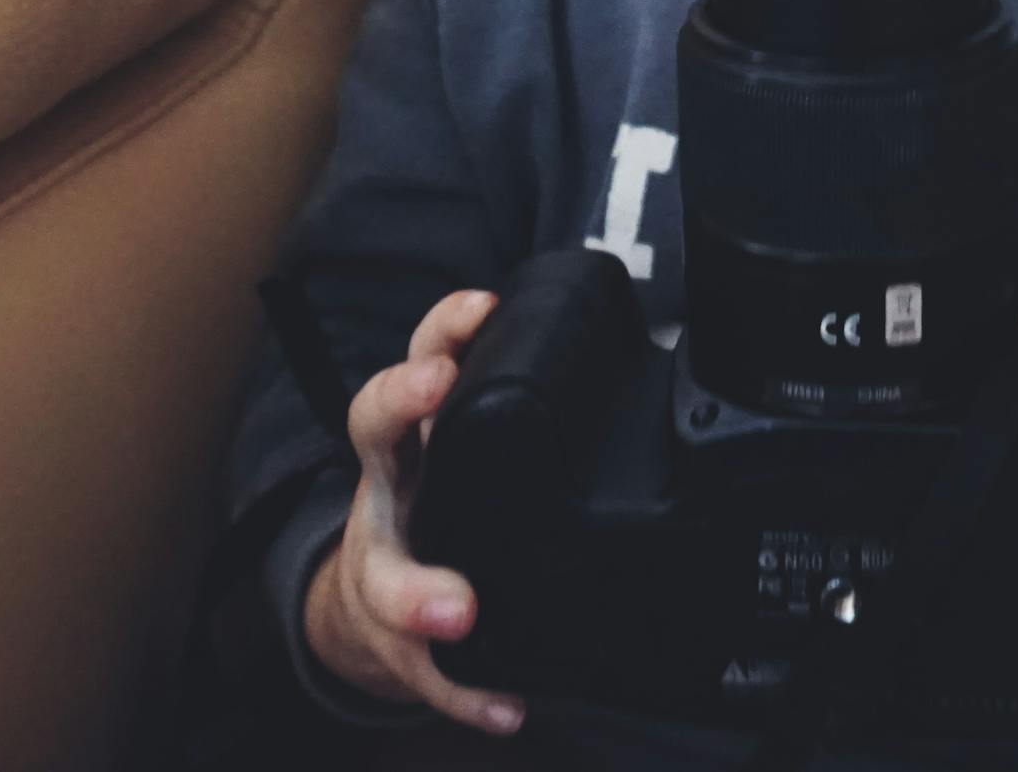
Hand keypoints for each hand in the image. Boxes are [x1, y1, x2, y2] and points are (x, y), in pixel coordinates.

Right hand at [300, 288, 525, 735]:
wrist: (371, 599)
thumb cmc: (438, 505)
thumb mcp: (464, 453)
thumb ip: (524, 411)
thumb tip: (646, 365)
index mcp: (416, 435)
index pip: (418, 356)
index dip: (441, 330)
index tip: (482, 309)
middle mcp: (393, 487)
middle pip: (373, 428)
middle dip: (400, 400)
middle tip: (437, 386)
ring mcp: (386, 565)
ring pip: (382, 574)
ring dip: (419, 594)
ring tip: (457, 612)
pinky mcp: (396, 641)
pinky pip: (427, 673)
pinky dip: (466, 694)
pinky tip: (504, 708)